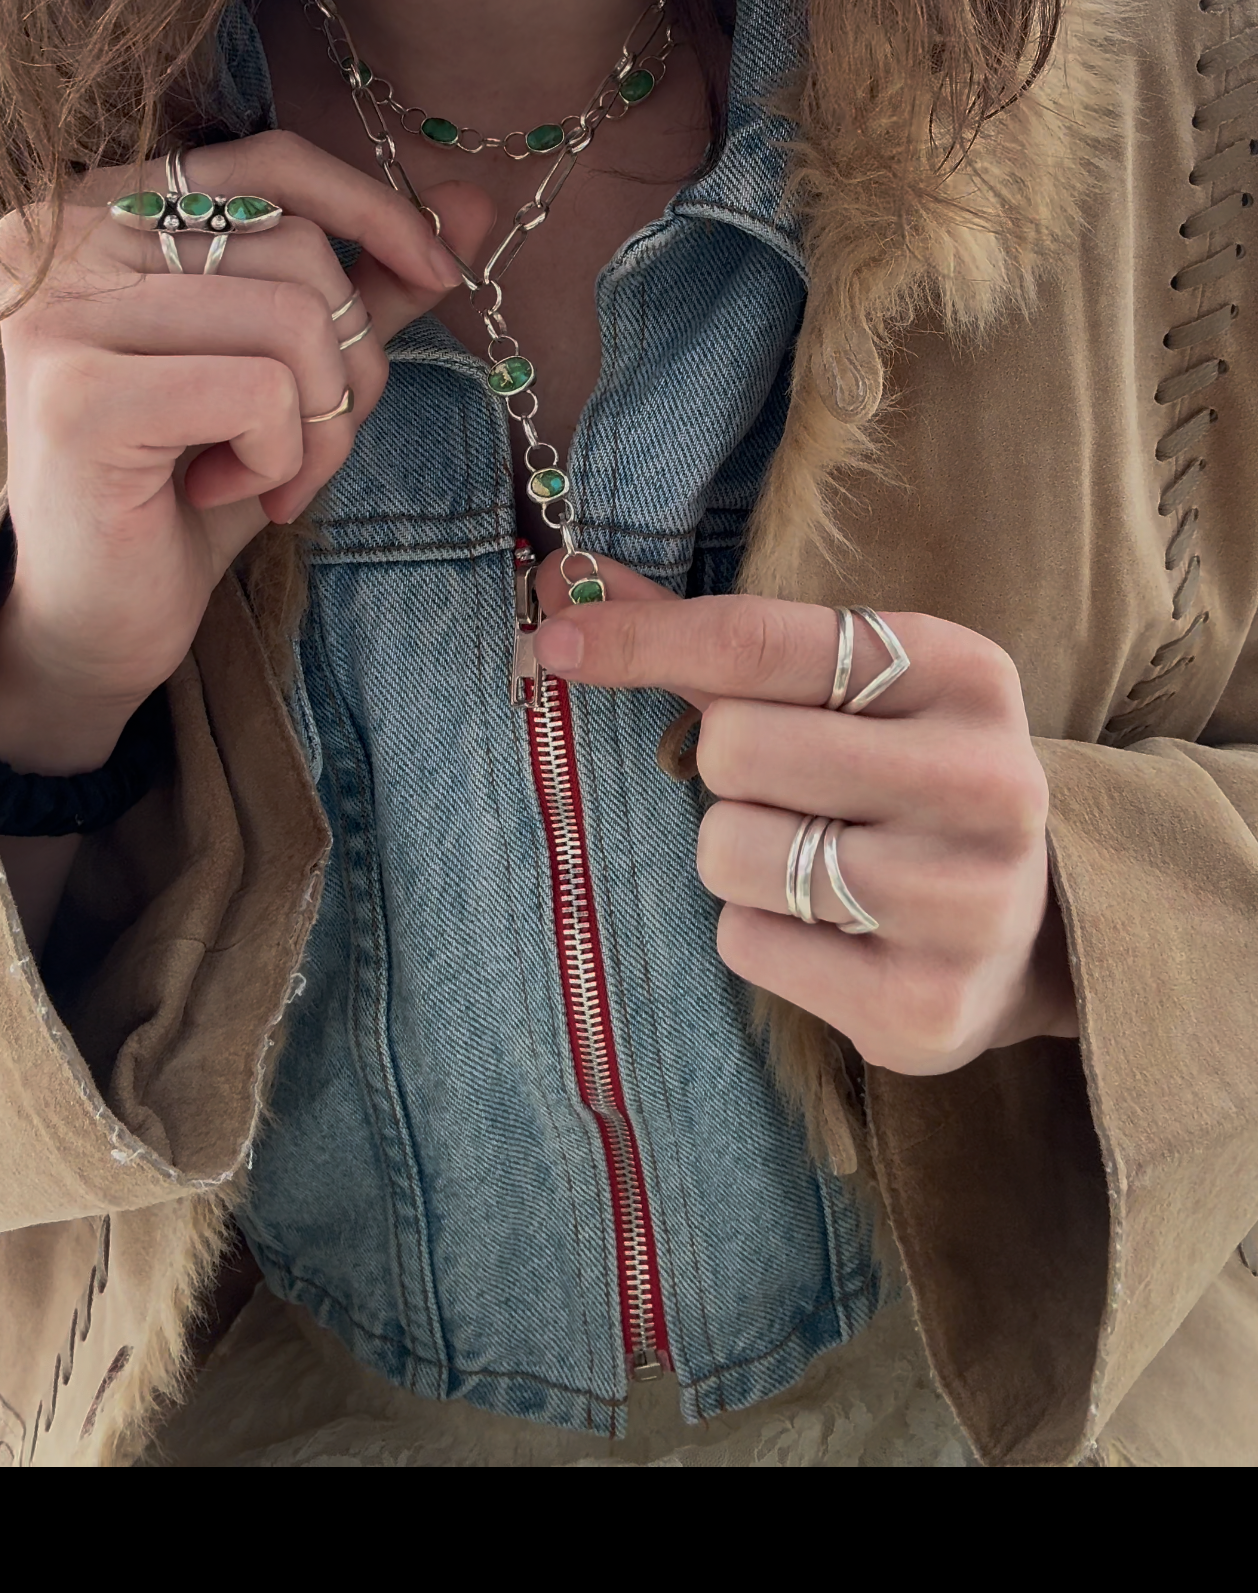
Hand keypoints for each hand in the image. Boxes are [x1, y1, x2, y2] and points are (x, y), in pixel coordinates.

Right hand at [0, 129, 494, 770]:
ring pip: (293, 321)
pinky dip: (278, 457)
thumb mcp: (287, 371)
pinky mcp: (78, 394)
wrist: (97, 615)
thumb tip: (470, 204)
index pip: (271, 161)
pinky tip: (220, 490)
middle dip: (349, 363)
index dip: (374, 207)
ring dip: (316, 425)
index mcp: (104, 207)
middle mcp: (63, 239)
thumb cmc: (187, 484)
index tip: (441, 273)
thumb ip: (364, 284)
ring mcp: (61, 312)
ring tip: (265, 476)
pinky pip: (261, 392)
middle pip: (298, 249)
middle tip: (311, 444)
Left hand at [531, 555, 1077, 1075]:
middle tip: (788, 790)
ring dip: (738, 855)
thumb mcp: (846, 690)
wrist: (1035, 926)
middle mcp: (983, 780)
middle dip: (726, 770)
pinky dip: (759, 933)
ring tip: (814, 861)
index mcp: (963, 673)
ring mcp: (963, 902)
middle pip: (733, 749)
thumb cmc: (902, 776)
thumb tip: (565, 586)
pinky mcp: (924, 1006)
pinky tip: (831, 932)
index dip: (644, 639)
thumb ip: (714, 640)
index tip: (558, 637)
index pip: (762, 640)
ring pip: (730, 852)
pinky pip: (746, 945)